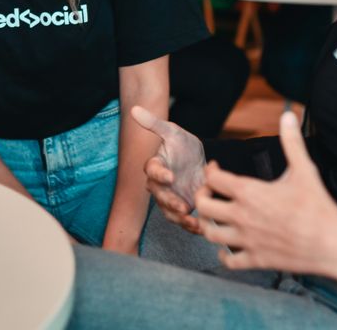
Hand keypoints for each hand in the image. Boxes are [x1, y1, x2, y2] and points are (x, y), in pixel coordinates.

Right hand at [131, 106, 206, 234]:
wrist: (196, 161)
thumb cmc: (181, 144)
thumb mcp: (172, 131)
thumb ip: (154, 123)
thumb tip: (134, 110)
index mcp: (155, 166)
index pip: (152, 170)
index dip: (159, 174)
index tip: (169, 176)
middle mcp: (160, 185)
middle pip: (160, 196)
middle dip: (171, 203)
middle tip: (183, 206)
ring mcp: (170, 198)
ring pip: (170, 213)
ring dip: (180, 219)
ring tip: (194, 222)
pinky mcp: (183, 208)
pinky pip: (183, 220)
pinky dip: (192, 225)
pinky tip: (202, 226)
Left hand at [195, 111, 336, 272]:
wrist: (333, 243)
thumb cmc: (318, 205)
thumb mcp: (304, 169)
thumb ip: (292, 142)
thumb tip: (289, 114)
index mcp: (250, 192)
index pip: (212, 178)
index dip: (211, 170)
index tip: (217, 168)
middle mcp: (242, 216)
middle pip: (202, 206)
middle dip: (202, 196)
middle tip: (211, 193)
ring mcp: (247, 240)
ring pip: (209, 233)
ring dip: (209, 225)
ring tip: (218, 218)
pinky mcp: (255, 260)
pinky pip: (228, 260)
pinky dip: (224, 254)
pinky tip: (231, 246)